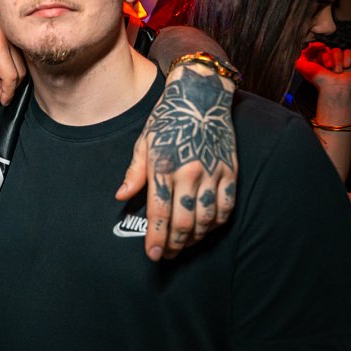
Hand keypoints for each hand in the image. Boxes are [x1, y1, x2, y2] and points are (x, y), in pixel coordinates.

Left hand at [0, 0, 23, 104]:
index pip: (10, 75)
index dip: (7, 92)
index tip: (0, 101)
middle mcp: (11, 38)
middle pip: (21, 72)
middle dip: (11, 88)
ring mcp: (14, 34)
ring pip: (24, 64)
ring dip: (14, 78)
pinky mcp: (14, 33)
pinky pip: (21, 54)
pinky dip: (16, 66)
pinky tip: (4, 72)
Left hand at [117, 65, 237, 260]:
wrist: (201, 95)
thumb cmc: (167, 118)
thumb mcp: (143, 142)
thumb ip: (134, 173)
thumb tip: (121, 197)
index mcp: (163, 167)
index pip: (159, 212)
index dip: (156, 238)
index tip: (153, 254)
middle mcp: (189, 173)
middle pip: (183, 221)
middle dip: (174, 244)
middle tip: (167, 255)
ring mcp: (213, 173)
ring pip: (206, 218)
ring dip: (195, 238)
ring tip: (184, 245)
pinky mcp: (230, 171)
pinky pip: (226, 206)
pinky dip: (216, 223)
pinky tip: (206, 229)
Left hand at [296, 43, 350, 100]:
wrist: (336, 88)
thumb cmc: (320, 81)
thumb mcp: (302, 67)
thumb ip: (300, 55)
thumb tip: (307, 46)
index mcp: (314, 61)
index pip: (315, 46)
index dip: (316, 45)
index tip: (319, 46)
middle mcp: (325, 60)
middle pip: (326, 48)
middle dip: (327, 57)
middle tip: (328, 67)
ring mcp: (337, 60)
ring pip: (337, 50)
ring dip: (337, 60)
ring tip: (336, 71)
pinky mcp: (348, 61)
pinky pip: (348, 52)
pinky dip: (347, 58)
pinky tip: (345, 67)